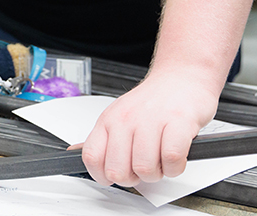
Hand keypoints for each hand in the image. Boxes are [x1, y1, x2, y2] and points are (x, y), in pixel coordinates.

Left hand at [80, 70, 217, 186]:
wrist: (180, 78)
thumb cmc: (152, 100)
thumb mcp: (118, 114)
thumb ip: (101, 137)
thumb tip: (76, 151)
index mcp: (108, 120)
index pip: (92, 156)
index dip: (102, 175)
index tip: (114, 177)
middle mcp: (126, 119)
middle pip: (118, 170)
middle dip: (134, 178)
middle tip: (143, 168)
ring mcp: (151, 120)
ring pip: (145, 169)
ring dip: (157, 173)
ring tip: (161, 159)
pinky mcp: (178, 122)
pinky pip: (171, 158)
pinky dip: (175, 166)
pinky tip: (175, 156)